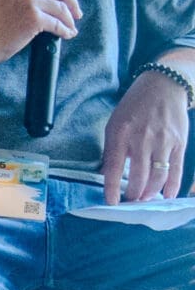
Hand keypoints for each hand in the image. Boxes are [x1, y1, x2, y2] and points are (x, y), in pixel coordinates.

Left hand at [104, 68, 189, 203]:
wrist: (163, 87)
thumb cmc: (134, 108)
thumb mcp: (114, 124)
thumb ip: (112, 149)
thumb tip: (108, 175)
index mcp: (121, 134)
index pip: (112, 168)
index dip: (111, 189)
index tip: (111, 202)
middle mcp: (142, 138)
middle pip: (138, 176)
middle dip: (134, 194)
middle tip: (130, 202)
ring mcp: (163, 141)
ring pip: (158, 176)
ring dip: (151, 192)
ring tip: (145, 199)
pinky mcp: (179, 142)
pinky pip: (177, 169)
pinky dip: (172, 186)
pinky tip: (167, 196)